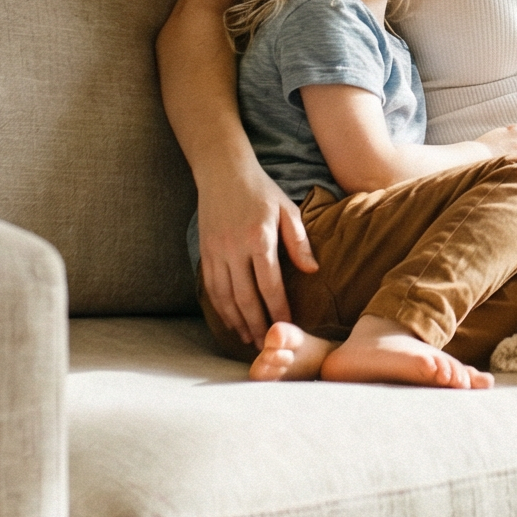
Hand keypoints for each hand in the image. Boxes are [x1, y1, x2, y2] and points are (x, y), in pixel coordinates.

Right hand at [195, 160, 318, 344]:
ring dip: (237, 321)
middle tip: (267, 344)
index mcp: (259, 238)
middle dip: (257, 324)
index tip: (289, 326)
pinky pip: (210, 287)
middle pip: (245, 297)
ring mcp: (216, 252)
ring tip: (249, 339)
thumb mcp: (288, 209)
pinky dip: (220, 308)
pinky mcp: (204, 252)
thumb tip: (313, 270)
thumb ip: (299, 241)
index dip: (279, 309)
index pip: (270, 284)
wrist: (222, 171)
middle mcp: (234, 248)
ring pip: (225, 297)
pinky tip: (230, 321)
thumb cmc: (261, 191)